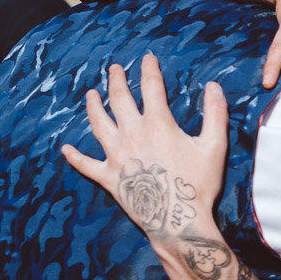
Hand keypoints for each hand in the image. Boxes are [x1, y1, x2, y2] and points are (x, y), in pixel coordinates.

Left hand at [61, 55, 227, 248]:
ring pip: (98, 124)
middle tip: (114, 69)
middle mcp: (132, 134)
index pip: (151, 88)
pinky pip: (86, 165)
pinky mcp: (108, 177)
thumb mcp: (214, 147)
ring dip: (93, 107)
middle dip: (116, 81)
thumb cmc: (199, 185)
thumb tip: (213, 86)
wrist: (178, 220)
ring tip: (90, 95)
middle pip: (119, 100)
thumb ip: (215, 114)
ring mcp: (117, 156)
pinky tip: (65, 148)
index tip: (147, 58)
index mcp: (158, 124)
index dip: (149, 70)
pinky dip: (75, 157)